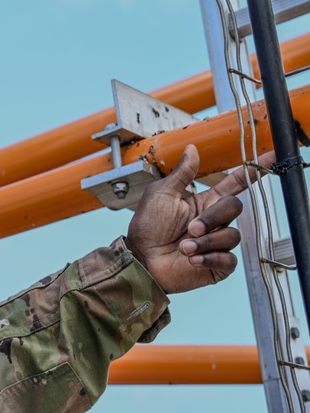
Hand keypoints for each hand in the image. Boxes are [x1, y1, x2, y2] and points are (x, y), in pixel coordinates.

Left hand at [125, 144, 268, 293]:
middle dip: (213, 217)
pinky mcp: (218, 264)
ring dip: (206, 241)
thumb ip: (181, 174)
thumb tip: (192, 148)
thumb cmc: (147, 228)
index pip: (235, 184)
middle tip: (191, 228)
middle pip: (234, 208)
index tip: (272, 157)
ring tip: (184, 247)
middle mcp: (214, 221)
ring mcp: (217, 243)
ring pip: (232, 235)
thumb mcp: (161, 195)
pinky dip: (210, 258)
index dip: (252, 172)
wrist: (141, 260)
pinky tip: (192, 259)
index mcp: (203, 202)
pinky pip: (229, 259)